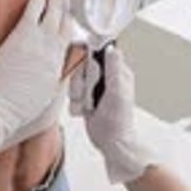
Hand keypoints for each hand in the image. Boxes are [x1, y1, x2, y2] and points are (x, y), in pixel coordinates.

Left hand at [0, 0, 72, 159]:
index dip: (70, 30)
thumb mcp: (46, 99)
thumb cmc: (18, 110)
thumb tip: (56, 75)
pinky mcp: (22, 37)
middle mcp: (53, 53)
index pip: (69, 44)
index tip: (70, 20)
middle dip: (67, 11)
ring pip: (53, 15)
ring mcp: (38, 43)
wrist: (0, 109)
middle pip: (64, 26)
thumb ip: (53, 82)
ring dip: (56, 2)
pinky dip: (38, 1)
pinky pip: (33, 12)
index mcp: (58, 69)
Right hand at [70, 46, 156, 183]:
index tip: (84, 67)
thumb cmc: (118, 121)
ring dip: (78, 93)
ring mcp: (95, 87)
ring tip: (87, 104)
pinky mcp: (86, 96)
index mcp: (118, 72)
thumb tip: (112, 48)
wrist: (110, 142)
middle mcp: (106, 77)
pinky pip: (73, 91)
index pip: (99, 52)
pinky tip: (84, 109)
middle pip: (83, 65)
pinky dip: (76, 101)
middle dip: (82, 80)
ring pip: (76, 78)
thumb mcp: (117, 92)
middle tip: (88, 92)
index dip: (89, 57)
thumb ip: (114, 69)